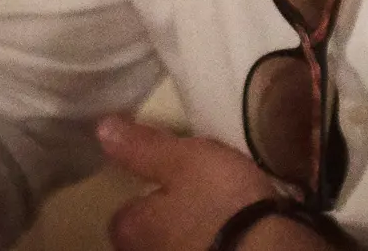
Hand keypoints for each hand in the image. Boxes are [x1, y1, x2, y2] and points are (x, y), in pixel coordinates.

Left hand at [98, 116, 284, 250]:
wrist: (266, 247)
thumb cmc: (217, 199)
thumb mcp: (182, 159)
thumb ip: (143, 147)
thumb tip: (102, 129)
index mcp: (134, 229)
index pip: (121, 219)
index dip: (136, 200)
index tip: (154, 185)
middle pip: (146, 239)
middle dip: (162, 222)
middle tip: (185, 198)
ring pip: (176, 246)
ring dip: (189, 233)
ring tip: (212, 213)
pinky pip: (205, 249)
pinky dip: (212, 241)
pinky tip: (232, 231)